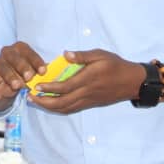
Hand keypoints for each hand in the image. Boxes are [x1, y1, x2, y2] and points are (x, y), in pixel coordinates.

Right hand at [0, 41, 47, 108]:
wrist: (4, 80)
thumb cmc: (24, 72)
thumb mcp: (33, 69)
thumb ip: (39, 71)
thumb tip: (50, 75)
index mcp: (20, 48)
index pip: (28, 53)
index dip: (36, 61)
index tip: (43, 72)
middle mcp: (8, 53)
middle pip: (14, 58)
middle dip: (22, 67)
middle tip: (29, 77)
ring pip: (3, 68)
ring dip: (10, 77)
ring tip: (16, 86)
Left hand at [29, 49, 144, 113]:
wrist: (133, 82)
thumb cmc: (116, 65)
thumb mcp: (101, 55)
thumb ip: (82, 55)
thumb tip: (65, 54)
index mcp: (88, 79)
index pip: (65, 87)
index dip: (49, 88)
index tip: (36, 86)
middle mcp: (87, 93)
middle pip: (62, 103)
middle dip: (44, 102)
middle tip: (30, 97)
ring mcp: (89, 100)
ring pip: (66, 108)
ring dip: (50, 107)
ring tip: (36, 102)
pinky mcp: (91, 104)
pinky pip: (72, 109)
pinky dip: (60, 109)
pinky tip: (52, 105)